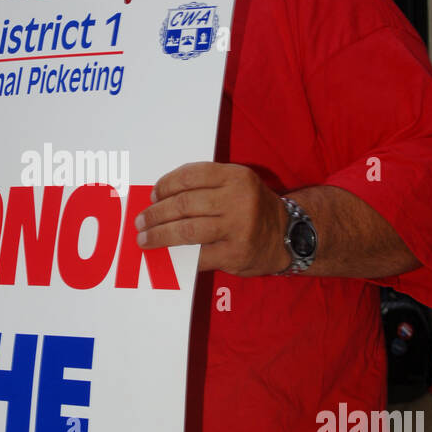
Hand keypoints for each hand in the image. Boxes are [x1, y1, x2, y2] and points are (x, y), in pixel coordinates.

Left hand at [134, 162, 288, 274]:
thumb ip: (207, 186)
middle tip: (141, 221)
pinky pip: (198, 255)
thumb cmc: (253, 208)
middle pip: (184, 203)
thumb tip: (160, 198)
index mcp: (236, 176)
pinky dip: (178, 256)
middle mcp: (238, 199)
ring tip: (145, 238)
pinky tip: (165, 255)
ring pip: (187, 230)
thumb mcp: (237, 186)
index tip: (153, 195)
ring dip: (160, 235)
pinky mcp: (235, 253)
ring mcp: (238, 227)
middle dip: (156, 213)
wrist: (289, 236)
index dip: (166, 185)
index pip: (191, 175)